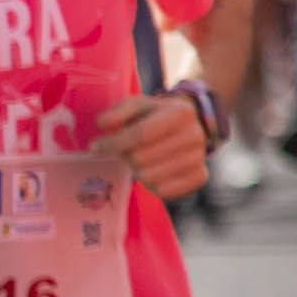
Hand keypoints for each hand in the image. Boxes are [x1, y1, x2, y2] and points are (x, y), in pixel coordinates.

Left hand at [90, 92, 213, 203]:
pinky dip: (151, 186)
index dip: (113, 143)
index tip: (96, 146)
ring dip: (137, 172)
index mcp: (180, 113)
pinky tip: (151, 173)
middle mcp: (195, 135)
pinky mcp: (200, 177)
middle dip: (125, 157)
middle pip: (142, 158)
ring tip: (139, 162)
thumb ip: (118, 112)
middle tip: (123, 153)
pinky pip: (165, 191)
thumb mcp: (138, 105)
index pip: (140, 135)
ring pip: (151, 177)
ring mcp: (200, 158)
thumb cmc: (156, 116)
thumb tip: (102, 123)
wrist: (189, 125)